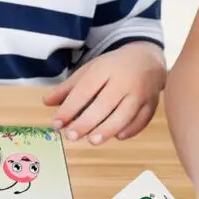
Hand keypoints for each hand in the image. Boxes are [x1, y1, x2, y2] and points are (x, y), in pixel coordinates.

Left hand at [42, 42, 165, 143]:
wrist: (147, 57)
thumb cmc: (113, 67)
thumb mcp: (90, 70)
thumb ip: (69, 87)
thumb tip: (47, 102)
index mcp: (105, 69)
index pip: (85, 89)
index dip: (70, 107)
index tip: (56, 123)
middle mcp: (124, 80)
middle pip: (105, 103)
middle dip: (86, 121)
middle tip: (70, 136)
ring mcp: (140, 92)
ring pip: (125, 114)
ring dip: (108, 129)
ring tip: (92, 140)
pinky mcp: (152, 103)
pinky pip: (142, 119)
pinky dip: (131, 129)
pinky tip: (118, 136)